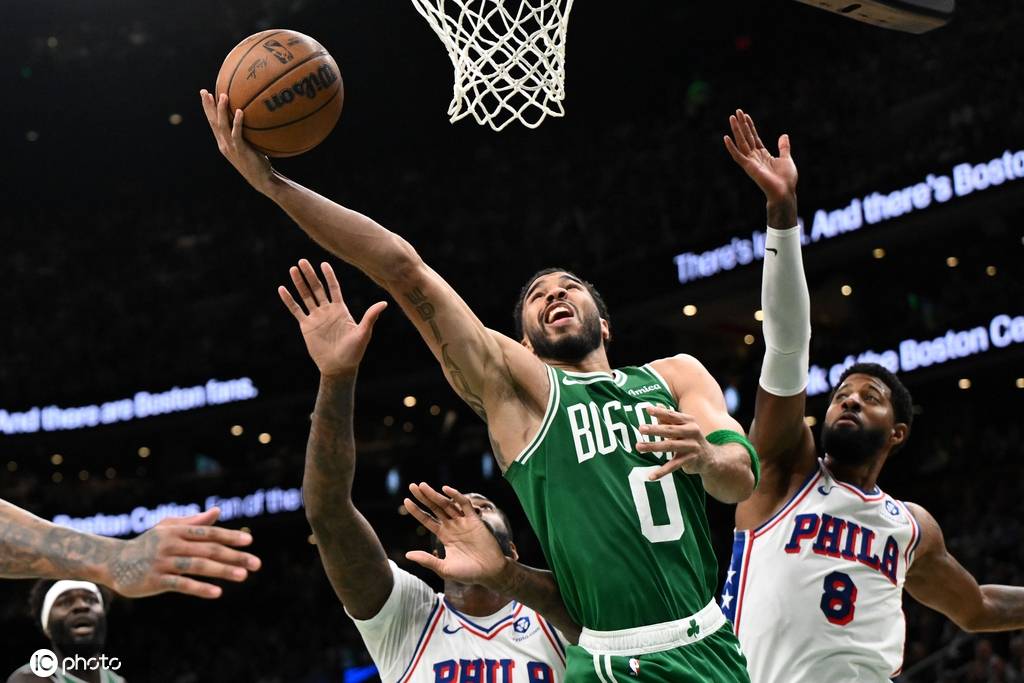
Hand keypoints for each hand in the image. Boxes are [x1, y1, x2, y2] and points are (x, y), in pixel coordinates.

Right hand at [102, 507, 260, 598]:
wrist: (113, 562)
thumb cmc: (148, 544)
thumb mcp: (168, 529)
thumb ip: (194, 522)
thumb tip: (218, 510)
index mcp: (177, 530)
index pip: (208, 532)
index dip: (229, 536)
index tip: (249, 542)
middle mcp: (171, 544)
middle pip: (208, 549)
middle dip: (234, 556)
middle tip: (256, 564)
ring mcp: (163, 562)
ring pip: (198, 566)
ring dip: (222, 571)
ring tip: (243, 576)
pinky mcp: (155, 580)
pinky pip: (181, 584)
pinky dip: (200, 588)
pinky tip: (217, 592)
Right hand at [200, 89, 274, 194]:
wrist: (261, 180)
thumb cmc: (258, 163)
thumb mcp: (248, 146)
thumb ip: (245, 134)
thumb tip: (252, 117)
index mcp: (223, 143)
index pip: (212, 123)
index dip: (208, 109)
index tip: (205, 95)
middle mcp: (224, 144)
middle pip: (213, 122)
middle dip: (208, 106)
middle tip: (204, 91)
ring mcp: (231, 148)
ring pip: (222, 126)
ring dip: (221, 110)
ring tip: (222, 96)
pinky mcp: (240, 150)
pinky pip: (237, 134)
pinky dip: (237, 122)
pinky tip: (239, 111)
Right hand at [279, 259, 386, 376]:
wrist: (339, 367)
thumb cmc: (354, 351)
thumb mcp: (364, 333)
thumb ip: (371, 317)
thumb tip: (384, 303)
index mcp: (341, 309)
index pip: (334, 288)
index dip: (329, 276)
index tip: (324, 264)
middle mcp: (327, 310)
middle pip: (317, 288)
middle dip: (310, 275)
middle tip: (302, 261)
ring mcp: (316, 317)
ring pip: (305, 296)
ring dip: (299, 283)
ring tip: (293, 269)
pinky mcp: (306, 326)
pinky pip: (296, 310)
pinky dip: (289, 300)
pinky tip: (282, 289)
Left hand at [403, 483, 508, 590]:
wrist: (489, 573)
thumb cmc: (468, 573)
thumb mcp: (444, 568)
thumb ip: (427, 560)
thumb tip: (408, 554)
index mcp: (444, 535)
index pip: (427, 520)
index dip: (417, 511)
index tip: (406, 501)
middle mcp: (452, 526)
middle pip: (435, 508)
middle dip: (424, 497)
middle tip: (412, 486)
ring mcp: (463, 522)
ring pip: (447, 504)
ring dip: (435, 495)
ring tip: (422, 486)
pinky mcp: (475, 520)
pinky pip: (465, 505)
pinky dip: (456, 496)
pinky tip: (446, 490)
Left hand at [637, 406, 713, 480]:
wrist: (710, 457)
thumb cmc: (690, 438)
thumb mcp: (682, 427)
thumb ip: (669, 418)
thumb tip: (657, 404)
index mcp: (689, 421)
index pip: (672, 415)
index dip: (660, 412)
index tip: (647, 409)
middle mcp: (692, 432)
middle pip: (670, 430)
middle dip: (655, 429)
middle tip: (641, 428)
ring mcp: (692, 446)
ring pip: (669, 446)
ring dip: (653, 446)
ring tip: (638, 447)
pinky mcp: (691, 460)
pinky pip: (674, 466)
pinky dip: (662, 471)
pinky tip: (651, 476)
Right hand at [723, 109, 797, 207]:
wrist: (784, 192)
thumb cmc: (786, 179)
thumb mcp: (786, 159)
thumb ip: (783, 147)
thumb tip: (783, 135)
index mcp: (763, 155)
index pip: (754, 138)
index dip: (750, 127)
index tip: (746, 116)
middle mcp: (754, 157)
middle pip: (746, 137)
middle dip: (742, 124)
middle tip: (736, 111)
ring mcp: (750, 162)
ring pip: (741, 142)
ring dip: (736, 130)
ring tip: (732, 118)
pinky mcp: (748, 167)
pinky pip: (738, 156)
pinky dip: (731, 147)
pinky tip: (726, 137)